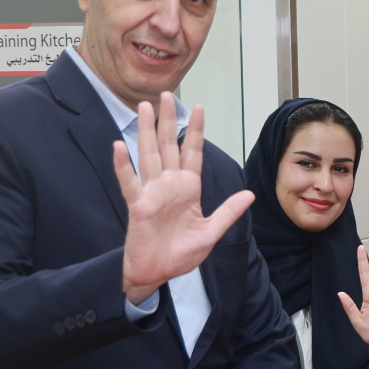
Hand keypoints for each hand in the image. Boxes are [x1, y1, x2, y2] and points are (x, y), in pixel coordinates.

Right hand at [117, 93, 254, 303]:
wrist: (158, 273)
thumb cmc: (181, 254)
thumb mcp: (211, 232)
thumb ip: (229, 212)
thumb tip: (249, 195)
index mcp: (188, 189)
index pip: (192, 153)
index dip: (195, 131)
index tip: (199, 108)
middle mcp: (169, 185)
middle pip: (167, 146)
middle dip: (167, 120)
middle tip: (165, 95)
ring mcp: (152, 193)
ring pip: (148, 155)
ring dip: (145, 132)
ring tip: (143, 108)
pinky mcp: (137, 205)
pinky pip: (129, 182)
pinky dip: (123, 165)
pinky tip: (119, 146)